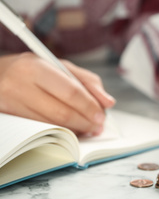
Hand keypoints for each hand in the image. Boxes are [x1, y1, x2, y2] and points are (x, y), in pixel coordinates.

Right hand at [0, 52, 115, 135]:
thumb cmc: (34, 70)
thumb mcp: (61, 67)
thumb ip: (88, 81)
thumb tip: (108, 101)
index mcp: (37, 68)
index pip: (70, 92)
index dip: (89, 107)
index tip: (102, 115)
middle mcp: (21, 85)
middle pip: (62, 112)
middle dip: (85, 122)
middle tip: (98, 126)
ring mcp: (12, 104)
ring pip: (51, 124)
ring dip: (75, 130)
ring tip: (89, 129)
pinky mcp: (9, 118)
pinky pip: (41, 130)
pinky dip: (61, 132)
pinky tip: (72, 130)